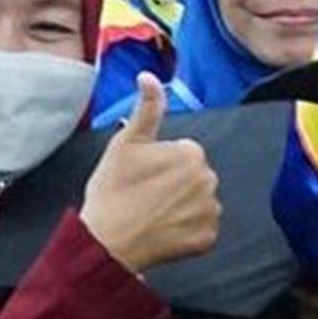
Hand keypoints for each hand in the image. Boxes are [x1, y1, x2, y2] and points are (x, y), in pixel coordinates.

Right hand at [80, 77, 220, 274]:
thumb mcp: (125, 143)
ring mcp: (210, 210)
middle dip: (173, 184)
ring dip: (181, 207)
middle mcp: (209, 179)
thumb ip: (146, 108)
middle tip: (144, 196)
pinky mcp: (208, 237)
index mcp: (191, 153)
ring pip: (198, 202)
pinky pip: (201, 229)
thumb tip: (150, 76)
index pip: (181, 153)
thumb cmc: (113, 191)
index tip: (141, 176)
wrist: (107, 242)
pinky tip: (163, 231)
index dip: (159, 164)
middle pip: (193, 177)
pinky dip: (186, 231)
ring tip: (152, 214)